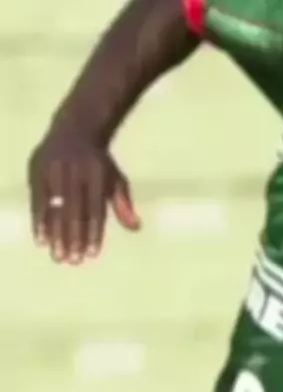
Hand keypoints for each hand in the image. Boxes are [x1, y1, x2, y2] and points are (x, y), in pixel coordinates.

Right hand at [28, 132, 140, 263]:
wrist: (75, 129)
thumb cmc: (98, 164)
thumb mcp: (115, 178)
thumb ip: (122, 203)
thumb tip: (136, 227)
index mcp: (97, 173)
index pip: (95, 208)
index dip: (93, 231)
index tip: (92, 254)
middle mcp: (74, 170)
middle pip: (73, 210)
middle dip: (73, 237)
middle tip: (72, 262)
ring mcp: (53, 169)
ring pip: (54, 207)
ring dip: (55, 234)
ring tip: (57, 256)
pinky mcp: (37, 169)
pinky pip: (37, 199)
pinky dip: (38, 221)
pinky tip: (41, 240)